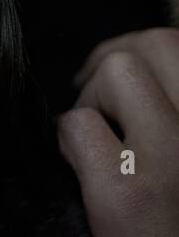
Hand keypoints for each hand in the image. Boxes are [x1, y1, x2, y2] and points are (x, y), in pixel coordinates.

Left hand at [58, 27, 178, 236]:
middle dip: (113, 58)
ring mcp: (176, 158)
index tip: (120, 70)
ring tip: (98, 139)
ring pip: (119, 71)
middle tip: (92, 93)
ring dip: (94, 97)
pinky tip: (81, 170)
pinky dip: (68, 140)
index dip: (142, 48)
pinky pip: (77, 126)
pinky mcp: (127, 193)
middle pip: (155, 43)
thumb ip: (176, 119)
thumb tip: (138, 73)